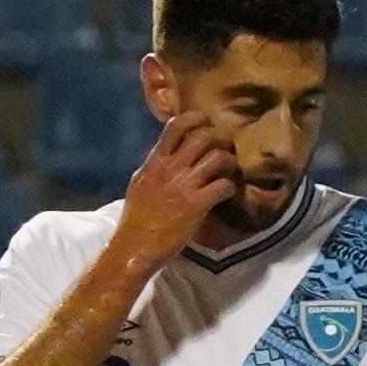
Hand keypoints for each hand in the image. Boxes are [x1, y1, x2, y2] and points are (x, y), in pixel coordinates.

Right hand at [114, 114, 240, 265]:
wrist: (135, 246)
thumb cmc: (137, 219)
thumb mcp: (140, 185)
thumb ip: (156, 168)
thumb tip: (167, 157)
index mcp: (154, 162)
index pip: (175, 127)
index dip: (196, 119)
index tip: (208, 122)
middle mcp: (170, 169)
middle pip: (203, 137)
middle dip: (220, 141)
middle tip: (226, 151)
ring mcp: (184, 185)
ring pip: (219, 158)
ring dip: (230, 164)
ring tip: (229, 173)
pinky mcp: (198, 204)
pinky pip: (225, 185)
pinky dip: (231, 188)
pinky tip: (228, 194)